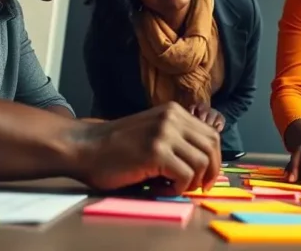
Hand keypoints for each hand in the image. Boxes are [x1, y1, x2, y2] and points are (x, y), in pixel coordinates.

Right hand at [72, 102, 220, 193]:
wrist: (86, 147)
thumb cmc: (117, 146)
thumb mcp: (153, 131)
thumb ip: (177, 138)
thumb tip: (205, 161)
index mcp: (174, 112)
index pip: (211, 135)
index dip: (215, 159)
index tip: (206, 176)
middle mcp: (172, 118)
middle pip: (212, 147)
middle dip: (210, 172)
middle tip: (198, 187)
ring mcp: (164, 133)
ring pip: (202, 163)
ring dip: (192, 182)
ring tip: (175, 187)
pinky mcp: (156, 152)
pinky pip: (185, 175)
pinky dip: (178, 188)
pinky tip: (163, 188)